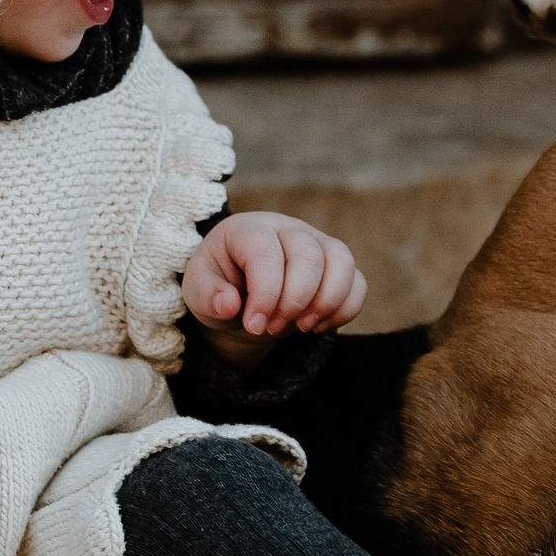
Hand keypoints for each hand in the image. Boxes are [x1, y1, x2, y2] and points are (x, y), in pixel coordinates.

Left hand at [183, 211, 367, 364]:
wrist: (240, 297)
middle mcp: (287, 228)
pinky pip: (358, 282)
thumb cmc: (218, 288)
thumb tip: (230, 304)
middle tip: (272, 328)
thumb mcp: (197, 293)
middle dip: (294, 301)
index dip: (265, 293)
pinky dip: (344, 309)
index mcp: (248, 229)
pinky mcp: (337, 264)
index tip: (254, 325)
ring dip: (326, 303)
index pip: (266, 252)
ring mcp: (317, 243)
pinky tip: (317, 326)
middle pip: (309, 257)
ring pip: (342, 263)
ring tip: (301, 327)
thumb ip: (207, 295)